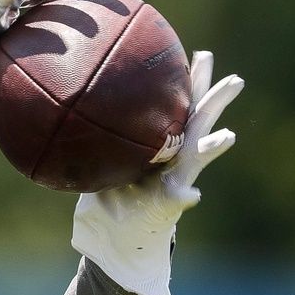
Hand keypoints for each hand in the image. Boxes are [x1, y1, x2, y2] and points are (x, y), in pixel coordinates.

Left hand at [71, 51, 244, 294]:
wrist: (115, 239)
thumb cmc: (108, 198)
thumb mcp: (97, 162)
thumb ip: (89, 140)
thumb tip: (59, 109)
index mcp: (159, 144)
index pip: (174, 106)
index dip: (186, 82)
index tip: (195, 54)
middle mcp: (173, 159)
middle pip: (198, 123)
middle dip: (215, 101)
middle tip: (236, 80)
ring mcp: (175, 182)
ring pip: (197, 159)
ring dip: (212, 147)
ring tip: (227, 136)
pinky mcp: (167, 208)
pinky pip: (175, 201)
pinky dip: (182, 196)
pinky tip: (190, 194)